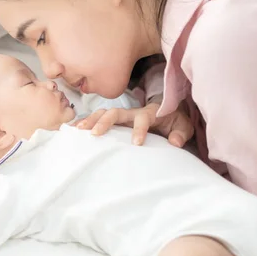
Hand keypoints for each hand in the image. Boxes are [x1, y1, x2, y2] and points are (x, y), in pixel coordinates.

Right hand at [73, 102, 193, 146]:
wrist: (168, 113)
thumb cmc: (174, 122)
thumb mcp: (183, 127)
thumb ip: (181, 133)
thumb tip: (174, 142)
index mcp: (150, 113)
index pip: (143, 119)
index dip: (139, 130)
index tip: (136, 144)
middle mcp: (133, 112)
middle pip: (116, 112)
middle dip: (104, 122)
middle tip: (94, 134)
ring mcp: (123, 116)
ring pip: (103, 113)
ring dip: (91, 120)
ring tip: (79, 129)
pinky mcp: (115, 121)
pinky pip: (98, 118)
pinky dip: (86, 122)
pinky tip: (73, 128)